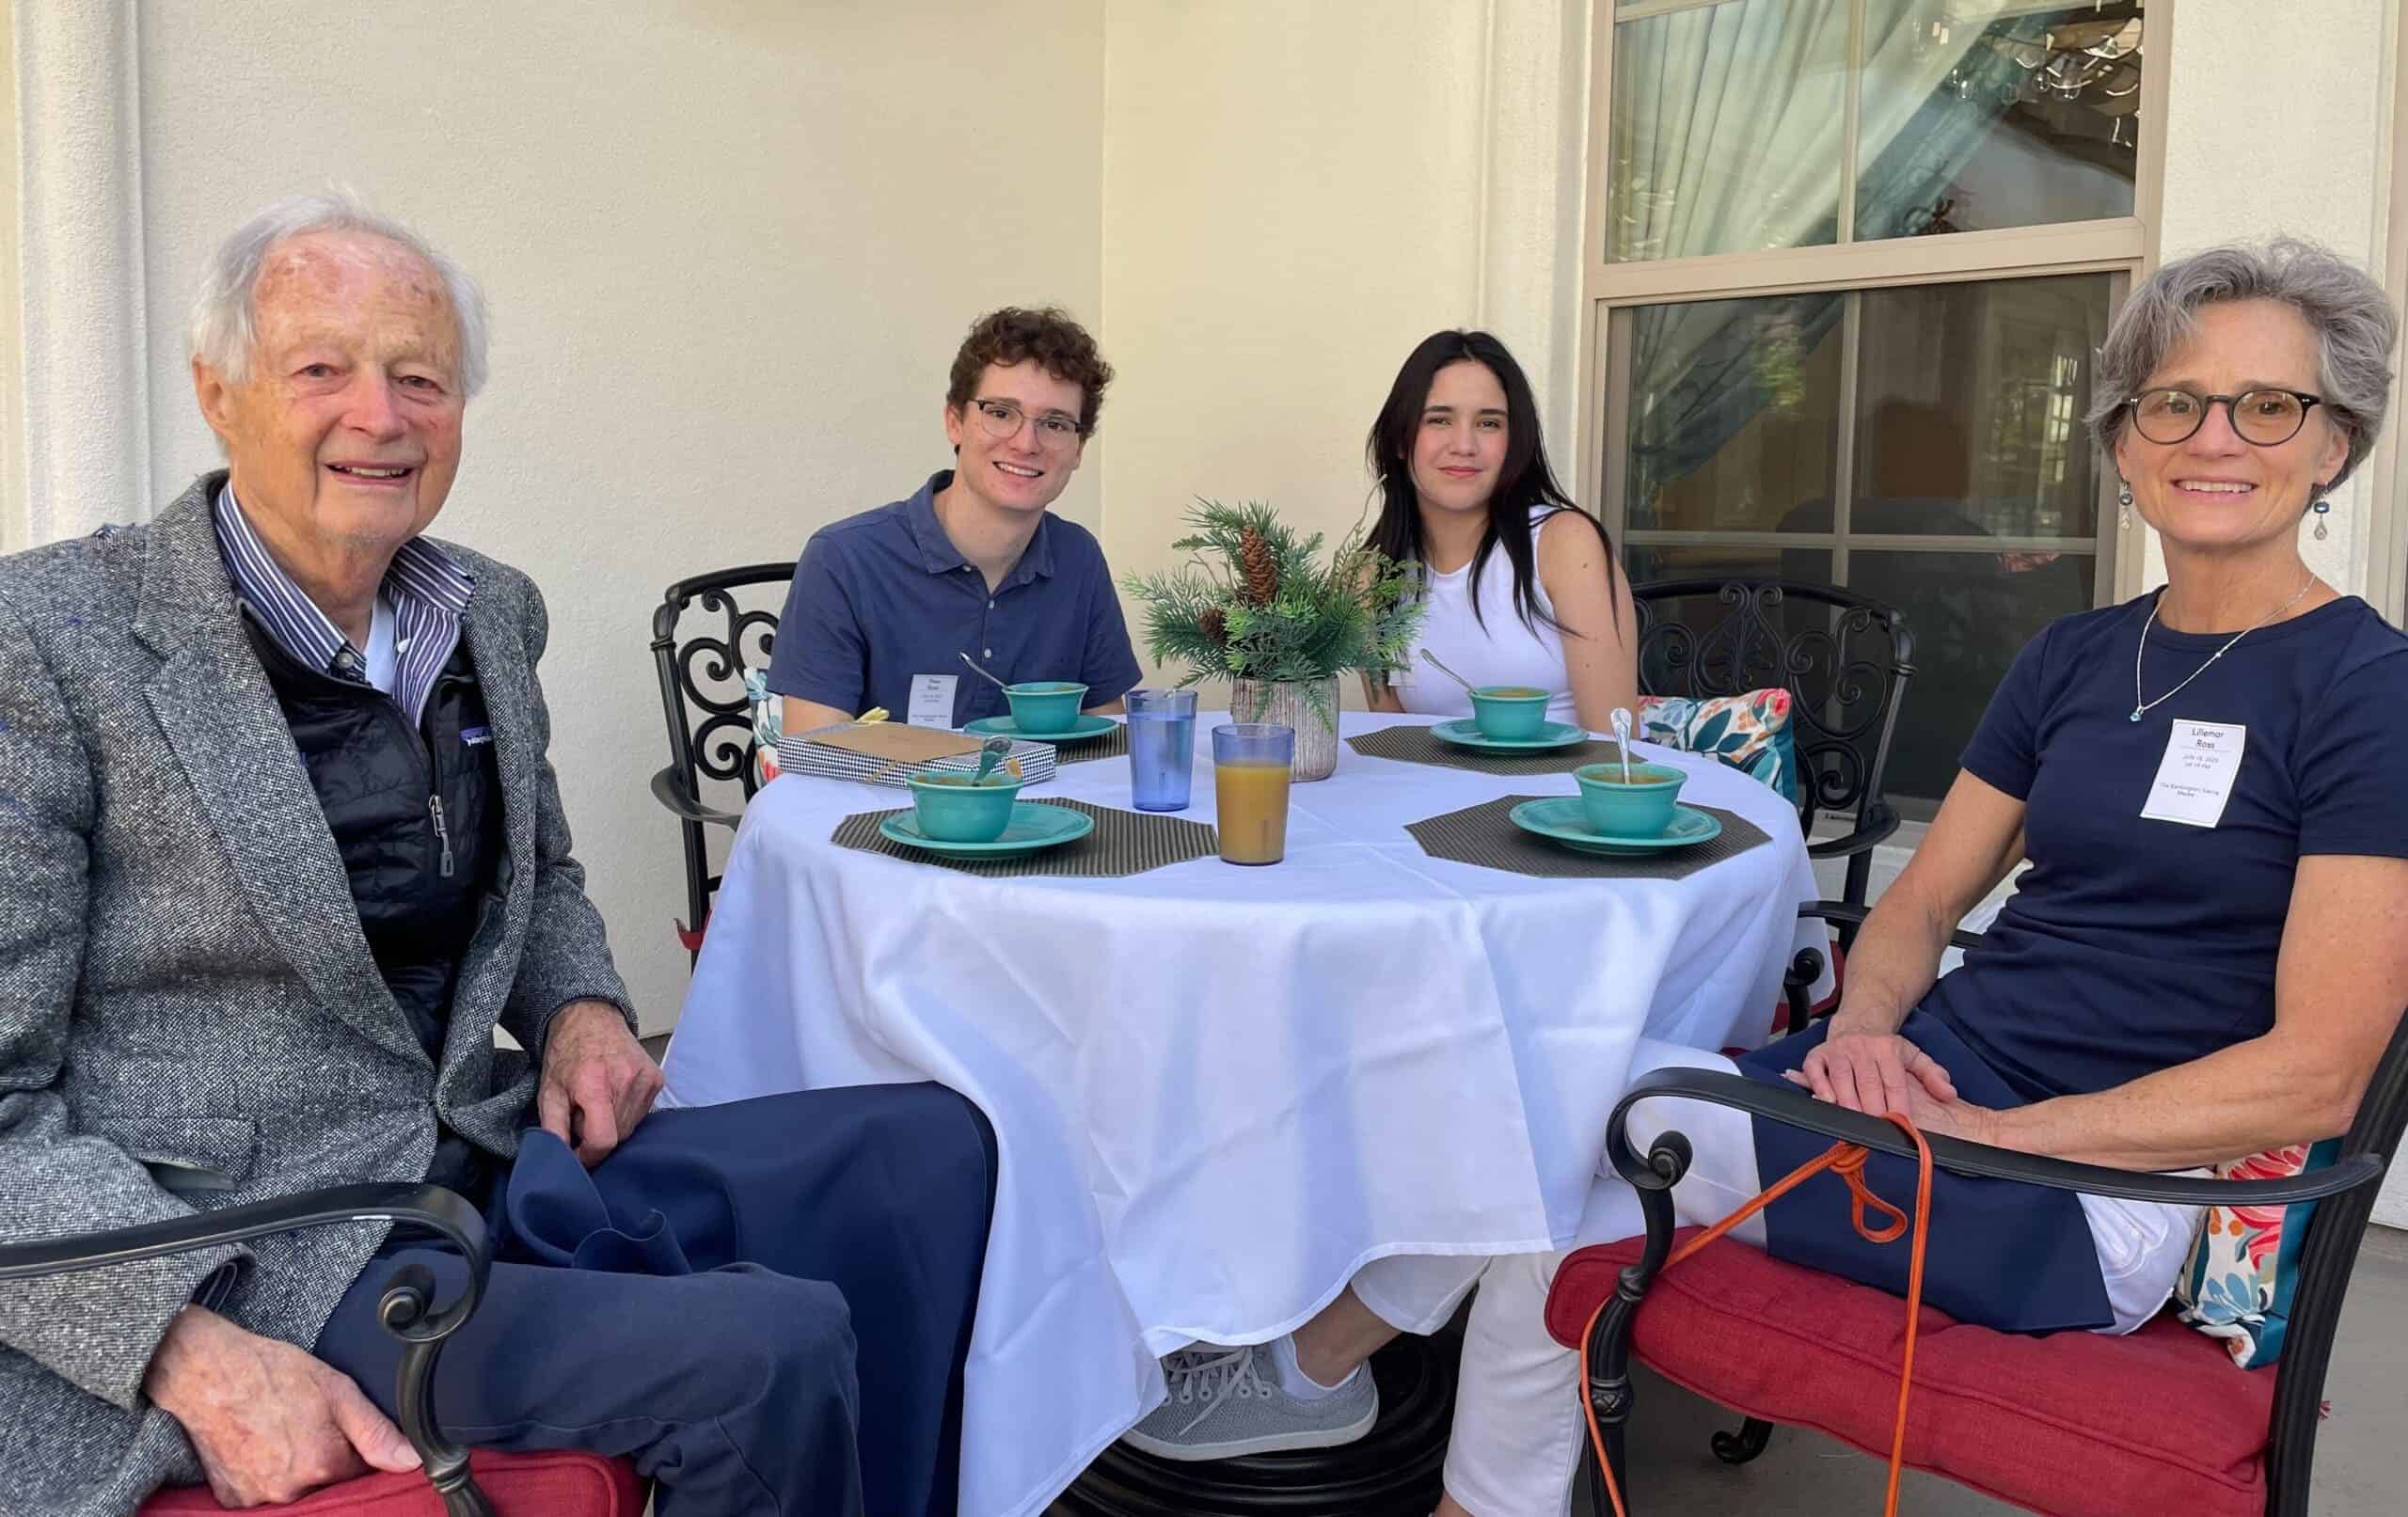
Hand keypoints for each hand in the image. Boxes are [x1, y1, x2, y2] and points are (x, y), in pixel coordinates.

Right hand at [144, 1306, 417, 1506]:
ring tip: (279, 1431)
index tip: (339, 1427)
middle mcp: (290, 1490)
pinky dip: (264, 1473)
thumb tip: (413, 1462)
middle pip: (326, 1483)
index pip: (360, 1472)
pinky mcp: (231, 1497)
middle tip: (304, 1424)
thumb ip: (378, 1433)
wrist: (206, 1373)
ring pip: (294, 1489)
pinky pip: (261, 1492)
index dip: (354, 1449)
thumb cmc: (271, 1374)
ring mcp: (256, 1497)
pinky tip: (258, 1444)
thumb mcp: (338, 1391)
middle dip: (324, 1458)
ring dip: (293, 1467)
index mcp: (323, 1465)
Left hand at [538, 998, 662, 1165]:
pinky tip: (613, 1096)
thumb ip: (553, 1130)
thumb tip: (560, 1161)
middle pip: (617, 1136)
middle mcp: (626, 1080)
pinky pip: (642, 1114)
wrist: (590, 1019)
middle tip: (582, 1115)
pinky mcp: (657, 1078)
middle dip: (597, 1135)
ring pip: (630, 1127)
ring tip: (597, 1103)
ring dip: (612, 1124)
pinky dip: (625, 1113)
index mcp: (595, 1083)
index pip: (603, 1140)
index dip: (588, 1155)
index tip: (577, 1151)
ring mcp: (646, 1078)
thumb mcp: (548, 1093)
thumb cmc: (567, 1055)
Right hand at [1784, 1026, 1957, 1115]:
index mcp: (1888, 1048)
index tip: (1903, 1124)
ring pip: (1842, 1079)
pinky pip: (1815, 1071)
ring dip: (1848, 1103)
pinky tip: (1827, 1102)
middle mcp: (1861, 1047)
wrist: (1857, 1026)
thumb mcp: (1913, 1057)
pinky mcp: (1817, 1055)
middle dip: (1874, 1108)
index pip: (1894, 1081)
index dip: (1898, 1104)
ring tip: (1856, 1124)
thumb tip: (1949, 1094)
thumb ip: (1933, 1075)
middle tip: (1879, 1129)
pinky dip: (1819, 1086)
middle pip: (1868, 1083)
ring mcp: (1837, 1050)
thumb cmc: (1886, 1051)